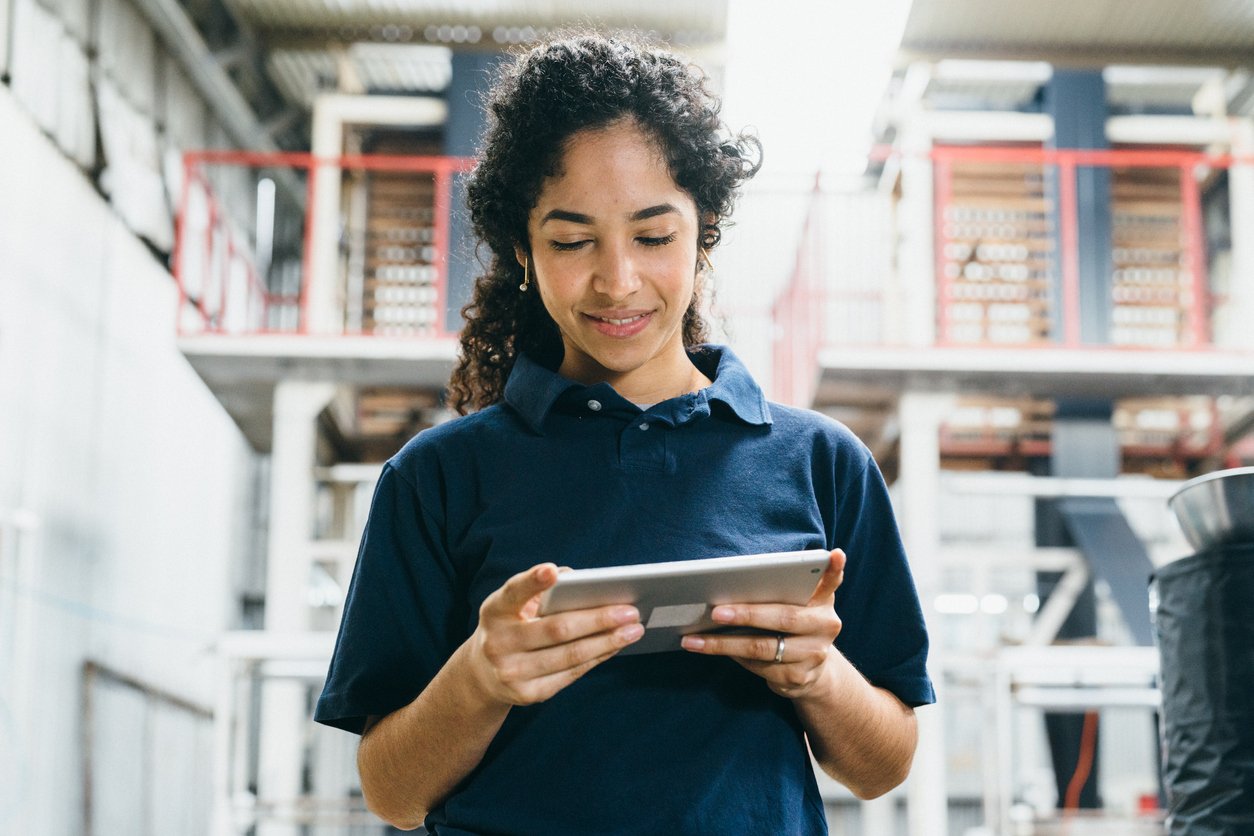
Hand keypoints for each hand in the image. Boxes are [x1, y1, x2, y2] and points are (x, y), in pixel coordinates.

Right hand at [466, 563, 643, 706]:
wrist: (484, 674)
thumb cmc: (511, 625)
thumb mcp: (515, 604)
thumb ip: (542, 588)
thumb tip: (584, 582)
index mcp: (495, 611)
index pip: (514, 593)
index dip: (532, 582)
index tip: (552, 571)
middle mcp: (498, 643)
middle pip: (557, 629)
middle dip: (598, 619)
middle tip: (630, 610)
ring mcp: (513, 672)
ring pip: (570, 655)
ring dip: (608, 642)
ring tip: (634, 630)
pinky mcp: (528, 694)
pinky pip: (571, 673)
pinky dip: (597, 658)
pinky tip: (615, 646)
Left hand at [680, 549, 845, 698]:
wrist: (813, 672)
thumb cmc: (793, 627)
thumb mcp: (797, 605)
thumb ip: (783, 589)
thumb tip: (733, 581)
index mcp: (823, 602)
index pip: (831, 582)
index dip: (834, 570)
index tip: (834, 554)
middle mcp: (825, 627)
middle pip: (783, 618)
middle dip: (746, 614)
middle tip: (716, 612)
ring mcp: (813, 655)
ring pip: (763, 648)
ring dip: (724, 644)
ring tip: (694, 639)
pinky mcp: (797, 678)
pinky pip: (758, 667)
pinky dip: (732, 656)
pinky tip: (710, 650)